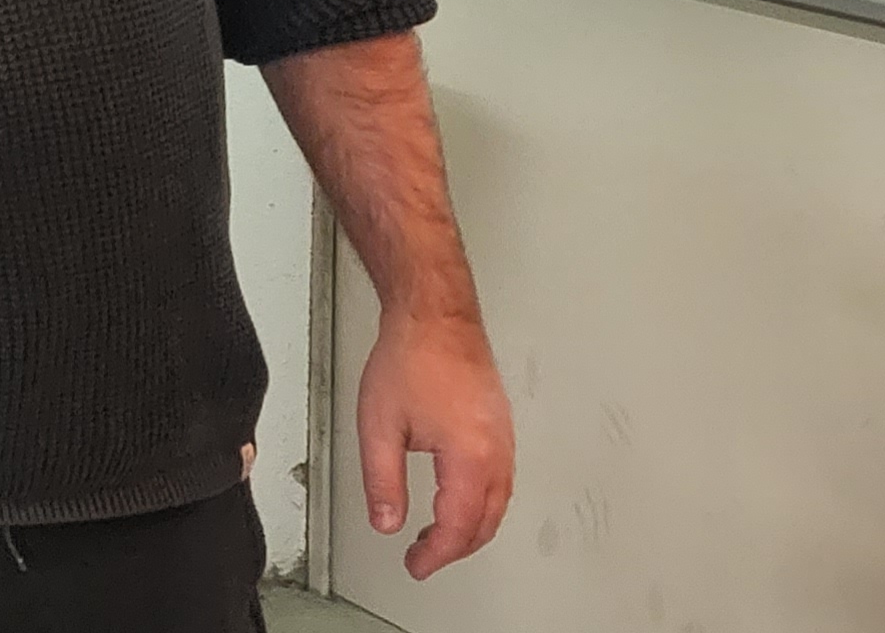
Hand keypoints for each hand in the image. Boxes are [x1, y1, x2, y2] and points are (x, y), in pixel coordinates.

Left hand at [357, 306, 514, 577]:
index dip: (436, 554)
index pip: (458, 526)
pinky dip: (482, 503)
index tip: (416, 564)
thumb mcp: (380, 427)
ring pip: (499, 503)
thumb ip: (383, 482)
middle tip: (424, 557)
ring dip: (470, 527)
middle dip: (455, 547)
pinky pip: (501, 480)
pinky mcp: (502, 427)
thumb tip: (387, 522)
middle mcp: (497, 451)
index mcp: (470, 457)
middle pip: (485, 521)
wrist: (435, 318)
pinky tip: (459, 502)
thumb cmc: (411, 359)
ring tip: (437, 537)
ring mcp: (504, 439)